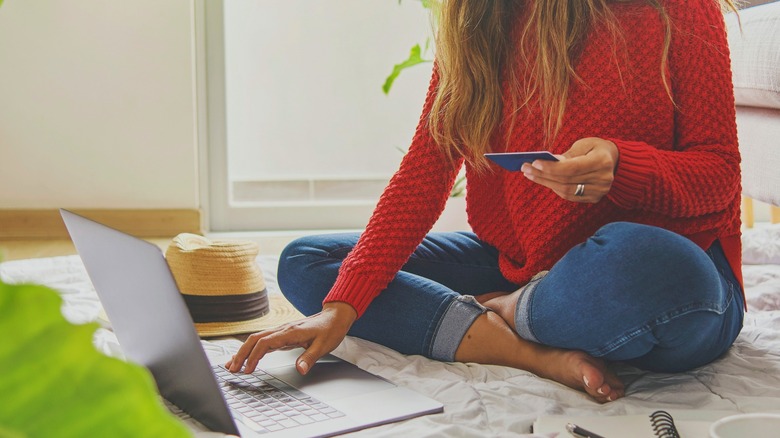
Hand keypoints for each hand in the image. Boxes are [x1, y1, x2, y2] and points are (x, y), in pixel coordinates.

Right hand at [225, 301, 356, 374]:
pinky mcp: (282, 335)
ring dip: (243, 352)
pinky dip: (252, 349)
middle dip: (241, 354)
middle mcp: (282, 330)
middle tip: (232, 369)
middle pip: (254, 339)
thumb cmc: (329, 330)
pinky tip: (246, 358)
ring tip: (232, 365)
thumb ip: (310, 358)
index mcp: (290, 332)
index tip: (248, 370)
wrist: (334, 317)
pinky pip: (262, 341)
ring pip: (256, 339)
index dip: (254, 357)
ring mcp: (281, 331)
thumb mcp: (323, 346)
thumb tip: (300, 370)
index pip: (265, 343)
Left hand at [520, 137, 618, 203]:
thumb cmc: (595, 148)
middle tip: (525, 168)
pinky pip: (569, 196)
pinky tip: (542, 180)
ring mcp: (600, 192)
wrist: (614, 160)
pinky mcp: (594, 198)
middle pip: (566, 181)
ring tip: (529, 173)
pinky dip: (554, 188)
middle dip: (543, 174)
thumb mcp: (583, 144)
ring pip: (565, 190)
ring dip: (545, 182)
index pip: (572, 168)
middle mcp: (603, 179)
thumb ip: (568, 155)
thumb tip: (548, 163)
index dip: (552, 167)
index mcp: (602, 162)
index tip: (534, 162)